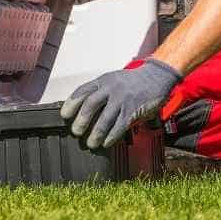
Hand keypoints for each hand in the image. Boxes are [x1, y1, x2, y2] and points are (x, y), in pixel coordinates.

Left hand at [60, 59, 180, 148]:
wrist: (156, 76)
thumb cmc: (131, 81)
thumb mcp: (112, 80)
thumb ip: (99, 92)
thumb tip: (82, 111)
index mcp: (103, 81)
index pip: (82, 91)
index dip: (71, 104)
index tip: (64, 115)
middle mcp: (111, 88)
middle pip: (90, 105)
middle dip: (81, 120)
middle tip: (76, 132)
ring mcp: (122, 99)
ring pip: (105, 118)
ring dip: (95, 133)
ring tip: (91, 143)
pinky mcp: (133, 109)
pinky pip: (120, 125)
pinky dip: (111, 136)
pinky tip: (106, 142)